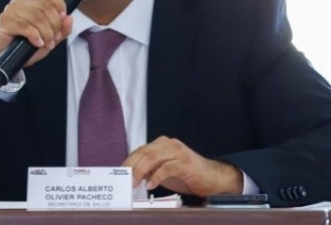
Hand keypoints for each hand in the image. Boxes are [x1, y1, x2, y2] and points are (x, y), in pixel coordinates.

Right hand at [0, 0, 72, 67]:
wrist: (5, 60)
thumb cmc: (24, 47)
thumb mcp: (48, 39)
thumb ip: (61, 30)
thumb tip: (70, 18)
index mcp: (31, 2)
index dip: (60, 6)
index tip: (63, 20)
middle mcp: (20, 2)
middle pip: (45, 7)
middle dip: (54, 25)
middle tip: (54, 39)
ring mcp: (11, 11)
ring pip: (36, 17)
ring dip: (46, 33)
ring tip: (46, 44)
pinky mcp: (4, 21)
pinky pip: (25, 26)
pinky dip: (35, 36)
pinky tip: (37, 43)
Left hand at [123, 136, 242, 196]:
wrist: (211, 178)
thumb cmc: (186, 175)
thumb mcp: (163, 171)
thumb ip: (149, 169)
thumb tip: (131, 175)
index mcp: (162, 144)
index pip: (140, 150)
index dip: (128, 161)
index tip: (119, 173)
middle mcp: (169, 144)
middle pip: (144, 152)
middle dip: (131, 166)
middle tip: (124, 179)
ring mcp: (178, 151)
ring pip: (153, 157)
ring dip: (140, 171)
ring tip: (134, 182)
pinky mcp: (185, 162)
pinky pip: (167, 167)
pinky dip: (156, 176)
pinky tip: (151, 185)